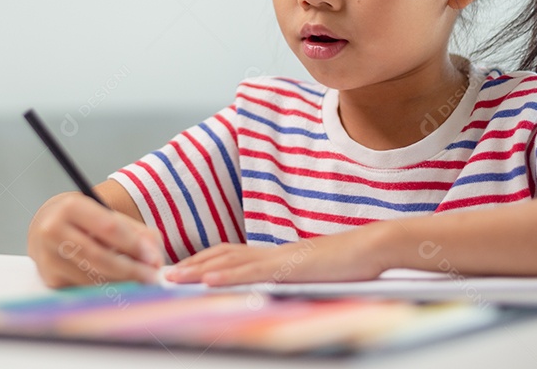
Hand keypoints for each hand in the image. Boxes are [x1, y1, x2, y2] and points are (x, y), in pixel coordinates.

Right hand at [27, 192, 164, 287]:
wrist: (46, 226)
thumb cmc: (85, 221)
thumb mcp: (109, 215)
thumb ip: (138, 233)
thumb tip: (155, 261)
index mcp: (71, 207)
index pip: (108, 228)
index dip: (134, 245)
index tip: (154, 260)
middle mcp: (53, 231)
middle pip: (100, 257)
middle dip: (131, 271)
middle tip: (152, 279)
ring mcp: (48, 257)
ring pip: (93, 277)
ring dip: (122, 283)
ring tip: (141, 282)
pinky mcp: (50, 279)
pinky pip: (85, 288)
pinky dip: (107, 290)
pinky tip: (120, 286)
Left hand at [162, 233, 386, 286]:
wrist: (373, 248)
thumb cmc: (349, 264)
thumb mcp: (312, 274)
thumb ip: (290, 278)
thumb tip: (273, 289)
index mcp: (276, 255)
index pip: (231, 255)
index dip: (204, 261)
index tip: (181, 269)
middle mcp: (272, 253)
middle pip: (223, 255)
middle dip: (191, 264)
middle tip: (162, 272)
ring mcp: (279, 258)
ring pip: (230, 261)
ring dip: (198, 268)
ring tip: (173, 276)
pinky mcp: (290, 267)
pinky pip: (252, 271)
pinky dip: (227, 275)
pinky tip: (208, 280)